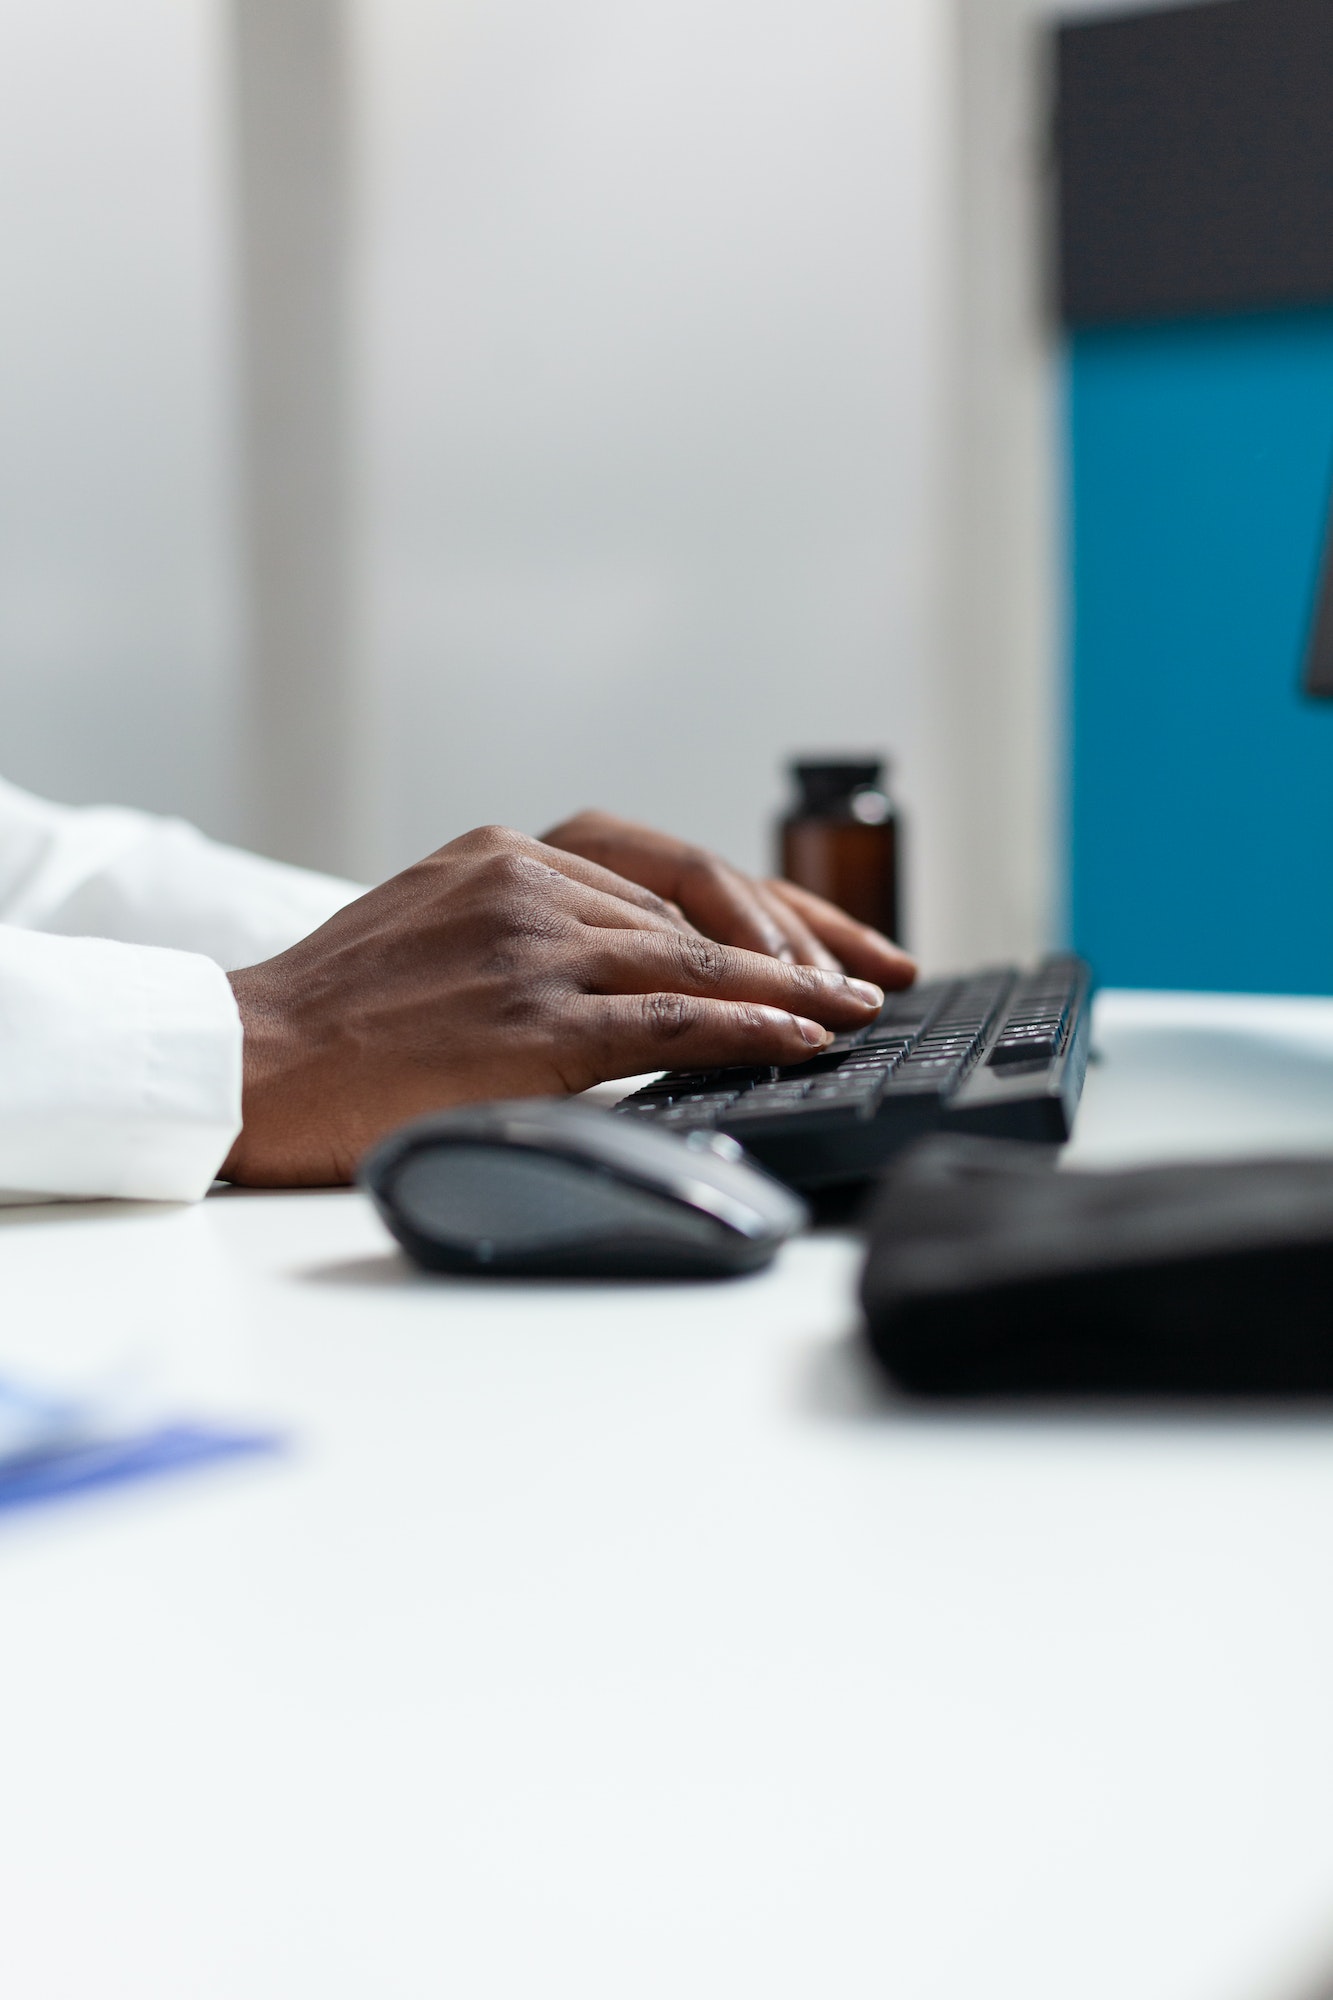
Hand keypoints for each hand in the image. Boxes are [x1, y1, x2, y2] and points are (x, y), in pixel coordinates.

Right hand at [222, 825, 886, 1185]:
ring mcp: (532, 944)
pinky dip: (747, 1026)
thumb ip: (525, 932)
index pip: (667, 869)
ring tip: (860, 1011)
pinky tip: (802, 1039)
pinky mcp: (533, 1017)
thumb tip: (628, 973)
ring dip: (792, 988)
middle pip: (700, 900)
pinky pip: (670, 1014)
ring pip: (695, 955)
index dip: (760, 903)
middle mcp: (527, 880)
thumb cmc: (333, 1018)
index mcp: (505, 853)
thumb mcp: (432, 933)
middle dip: (800, 939)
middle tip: (874, 971)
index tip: (822, 938)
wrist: (250, 1062)